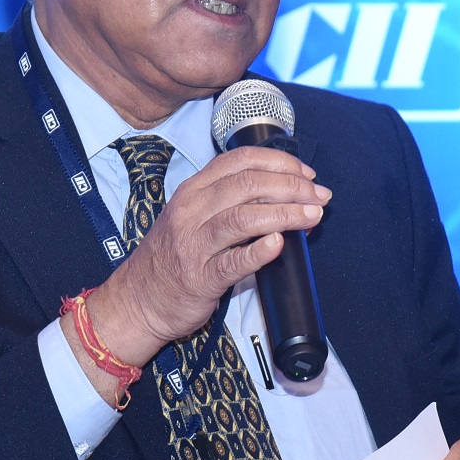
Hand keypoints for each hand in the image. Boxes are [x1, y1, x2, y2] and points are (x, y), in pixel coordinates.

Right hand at [80, 146, 330, 373]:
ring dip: (285, 214)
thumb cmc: (174, 255)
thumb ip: (234, 202)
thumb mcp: (195, 216)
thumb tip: (288, 197)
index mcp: (194, 189)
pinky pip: (233, 261)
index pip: (241, 160)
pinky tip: (278, 244)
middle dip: (291, 187)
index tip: (307, 173)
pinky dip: (259, 251)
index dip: (280, 162)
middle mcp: (192, 210)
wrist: (139, 298)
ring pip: (244, 217)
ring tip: (312, 216)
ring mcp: (194, 243)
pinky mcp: (201, 277)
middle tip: (319, 196)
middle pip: (248, 185)